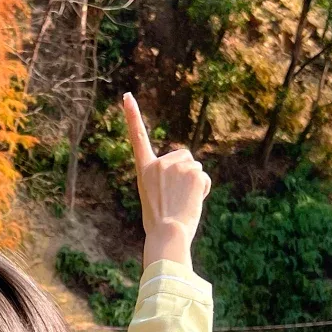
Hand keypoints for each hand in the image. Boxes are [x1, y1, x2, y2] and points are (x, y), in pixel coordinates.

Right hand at [122, 92, 210, 269]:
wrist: (167, 234)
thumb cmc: (158, 223)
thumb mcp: (152, 197)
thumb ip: (161, 180)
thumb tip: (178, 180)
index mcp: (144, 169)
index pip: (138, 137)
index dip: (132, 115)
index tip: (127, 96)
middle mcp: (159, 163)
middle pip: (183, 156)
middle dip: (185, 172)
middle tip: (176, 197)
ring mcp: (177, 166)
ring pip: (195, 167)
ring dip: (194, 183)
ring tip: (183, 201)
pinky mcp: (194, 173)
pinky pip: (204, 177)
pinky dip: (203, 190)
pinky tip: (192, 202)